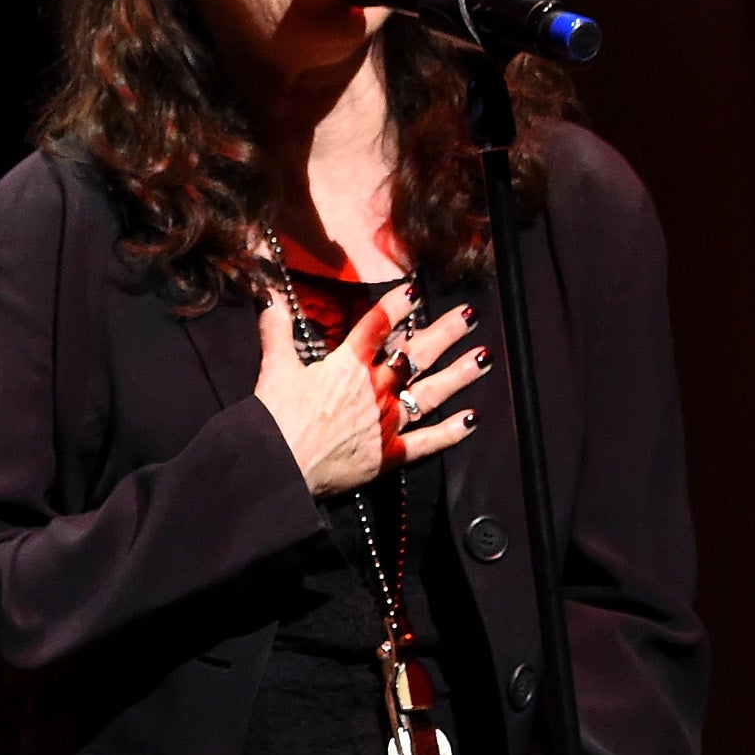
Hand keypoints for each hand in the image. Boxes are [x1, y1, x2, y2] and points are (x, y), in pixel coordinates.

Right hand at [254, 285, 485, 495]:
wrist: (280, 463)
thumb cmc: (275, 416)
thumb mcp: (274, 367)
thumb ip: (277, 331)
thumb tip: (271, 298)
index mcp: (348, 366)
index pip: (377, 327)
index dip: (397, 306)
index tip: (415, 291)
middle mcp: (375, 389)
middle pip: (416, 355)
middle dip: (444, 333)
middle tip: (468, 316)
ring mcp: (387, 422)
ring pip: (431, 393)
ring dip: (460, 374)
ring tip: (484, 358)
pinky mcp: (389, 455)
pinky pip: (428, 442)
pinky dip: (451, 432)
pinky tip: (472, 419)